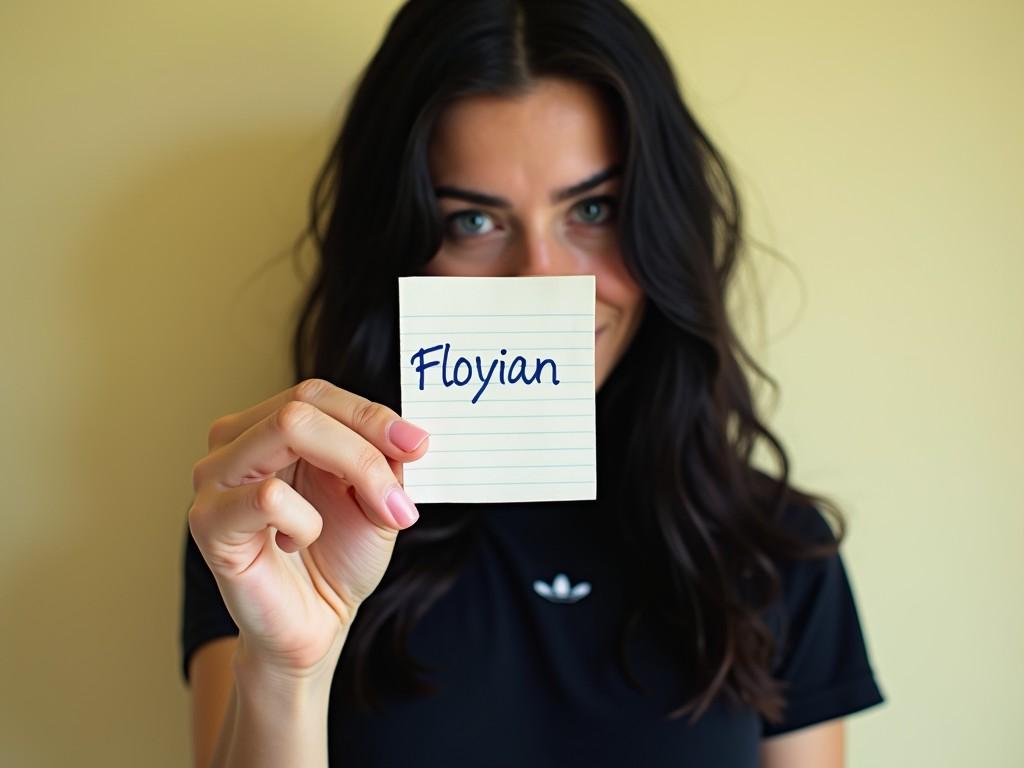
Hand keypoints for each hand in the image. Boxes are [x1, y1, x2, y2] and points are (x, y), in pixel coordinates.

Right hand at [188, 378, 428, 676]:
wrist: (314, 626)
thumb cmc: (338, 557)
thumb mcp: (375, 495)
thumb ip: (384, 457)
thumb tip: (405, 435)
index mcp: (269, 427)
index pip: (316, 394)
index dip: (372, 414)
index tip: (418, 444)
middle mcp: (233, 442)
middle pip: (302, 406)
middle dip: (367, 445)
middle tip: (403, 492)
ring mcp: (214, 479)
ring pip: (287, 430)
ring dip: (355, 470)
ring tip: (379, 515)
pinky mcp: (209, 522)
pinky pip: (269, 497)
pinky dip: (306, 522)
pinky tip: (296, 543)